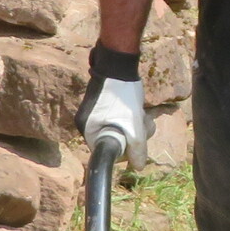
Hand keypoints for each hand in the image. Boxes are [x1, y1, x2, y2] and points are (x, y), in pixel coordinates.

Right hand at [78, 53, 149, 169]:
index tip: (135, 145)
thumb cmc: (122, 94)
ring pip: (118, 130)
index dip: (123, 151)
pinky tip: (137, 108)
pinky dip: (129, 117)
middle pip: (113, 141)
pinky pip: (117, 120)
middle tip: (143, 125)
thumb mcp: (134, 124)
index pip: (106, 152)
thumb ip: (137, 147)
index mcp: (87, 129)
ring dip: (134, 125)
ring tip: (142, 114)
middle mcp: (86, 123)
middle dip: (132, 136)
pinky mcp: (101, 105)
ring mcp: (93, 114)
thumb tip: (139, 166)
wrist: (118, 64)